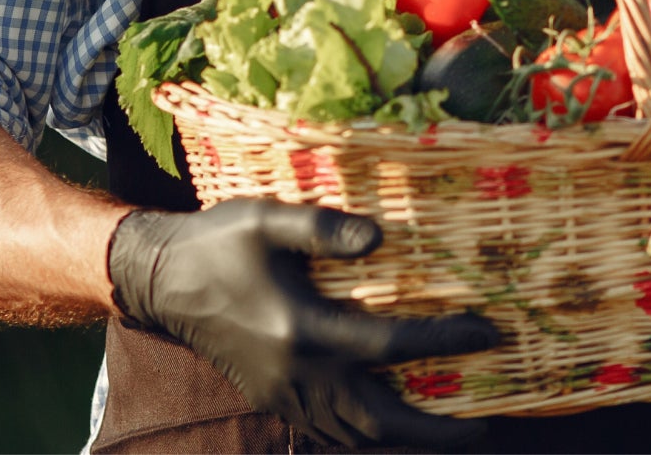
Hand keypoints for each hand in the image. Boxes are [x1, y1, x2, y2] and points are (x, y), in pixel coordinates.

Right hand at [107, 199, 498, 448]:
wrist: (162, 281)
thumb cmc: (219, 241)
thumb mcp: (267, 218)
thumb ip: (323, 227)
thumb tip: (381, 236)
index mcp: (302, 328)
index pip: (390, 347)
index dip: (444, 342)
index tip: (488, 333)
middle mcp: (297, 373)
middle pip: (378, 422)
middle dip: (434, 432)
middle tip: (483, 427)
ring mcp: (283, 393)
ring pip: (353, 435)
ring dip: (404, 439)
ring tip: (448, 432)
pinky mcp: (271, 398)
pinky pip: (328, 431)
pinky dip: (365, 434)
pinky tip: (390, 422)